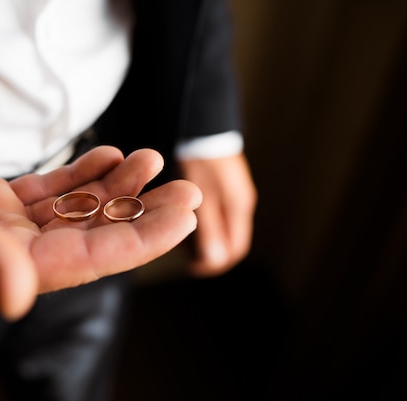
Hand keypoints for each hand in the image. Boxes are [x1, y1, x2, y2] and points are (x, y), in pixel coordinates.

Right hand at [0, 125, 201, 318]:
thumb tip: (20, 295)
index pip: (83, 261)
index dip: (139, 239)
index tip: (185, 212)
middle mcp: (1, 259)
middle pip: (88, 240)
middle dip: (141, 214)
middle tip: (184, 185)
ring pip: (72, 215)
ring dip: (114, 190)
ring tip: (149, 161)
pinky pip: (46, 196)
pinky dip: (80, 178)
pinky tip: (107, 159)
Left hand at [178, 153, 256, 276]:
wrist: (201, 119)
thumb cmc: (200, 156)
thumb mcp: (203, 195)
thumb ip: (209, 229)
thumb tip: (215, 262)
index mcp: (238, 208)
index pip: (233, 250)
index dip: (213, 263)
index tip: (191, 267)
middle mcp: (238, 201)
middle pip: (226, 240)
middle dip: (204, 250)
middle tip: (181, 251)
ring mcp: (230, 191)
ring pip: (217, 225)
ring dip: (198, 235)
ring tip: (176, 233)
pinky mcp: (220, 181)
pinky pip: (211, 209)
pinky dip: (195, 218)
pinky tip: (177, 212)